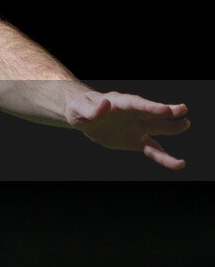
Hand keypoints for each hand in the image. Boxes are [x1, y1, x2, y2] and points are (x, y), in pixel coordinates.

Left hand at [68, 92, 189, 169]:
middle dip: (166, 111)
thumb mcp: (81, 108)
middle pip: (152, 113)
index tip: (165, 109)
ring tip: (186, 124)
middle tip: (182, 110)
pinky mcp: (136, 141)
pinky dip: (165, 158)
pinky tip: (178, 164)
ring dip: (172, 127)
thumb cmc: (81, 107)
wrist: (83, 117)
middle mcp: (133, 114)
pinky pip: (153, 150)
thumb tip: (106, 104)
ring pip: (158, 128)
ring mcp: (137, 127)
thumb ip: (92, 109)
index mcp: (120, 102)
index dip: (150, 107)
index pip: (137, 104)